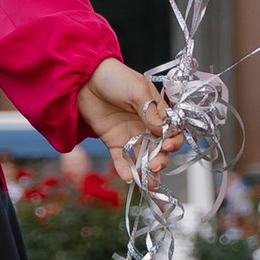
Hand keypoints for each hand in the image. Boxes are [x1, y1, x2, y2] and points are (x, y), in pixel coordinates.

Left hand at [77, 61, 173, 185]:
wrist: (86, 78)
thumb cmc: (116, 77)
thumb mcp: (137, 90)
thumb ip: (151, 112)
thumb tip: (163, 132)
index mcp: (158, 112)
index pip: (172, 131)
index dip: (173, 141)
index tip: (167, 145)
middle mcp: (146, 127)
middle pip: (159, 149)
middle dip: (161, 160)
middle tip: (156, 165)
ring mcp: (130, 135)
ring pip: (142, 158)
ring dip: (146, 170)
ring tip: (147, 181)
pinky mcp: (114, 142)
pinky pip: (121, 159)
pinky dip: (125, 169)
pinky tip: (128, 177)